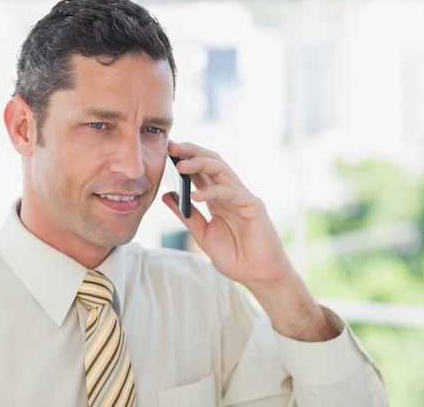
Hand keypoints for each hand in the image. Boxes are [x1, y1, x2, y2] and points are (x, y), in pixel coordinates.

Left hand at [162, 141, 338, 340]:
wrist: (258, 276)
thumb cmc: (235, 257)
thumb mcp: (202, 234)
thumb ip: (186, 215)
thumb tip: (166, 195)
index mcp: (217, 198)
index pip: (201, 170)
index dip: (184, 158)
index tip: (165, 151)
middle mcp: (230, 193)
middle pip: (211, 162)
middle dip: (191, 151)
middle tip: (171, 146)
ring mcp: (243, 197)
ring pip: (222, 170)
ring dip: (200, 164)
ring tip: (180, 165)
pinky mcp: (254, 207)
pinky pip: (232, 192)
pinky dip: (213, 191)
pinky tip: (196, 195)